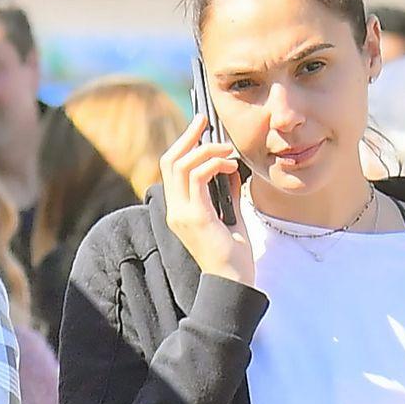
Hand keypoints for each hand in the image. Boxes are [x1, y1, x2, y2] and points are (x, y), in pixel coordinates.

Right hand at [161, 114, 252, 286]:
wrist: (233, 283)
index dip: (184, 145)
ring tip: (226, 149)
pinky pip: (197, 177)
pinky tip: (229, 165)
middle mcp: (175, 210)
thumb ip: (227, 193)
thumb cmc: (234, 257)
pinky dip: (213, 164)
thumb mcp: (231, 217)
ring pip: (181, 164)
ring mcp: (181, 213)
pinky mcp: (194, 217)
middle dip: (188, 136)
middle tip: (204, 120)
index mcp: (179, 210)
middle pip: (170, 160)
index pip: (172, 169)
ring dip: (205, 149)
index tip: (202, 130)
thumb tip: (230, 168)